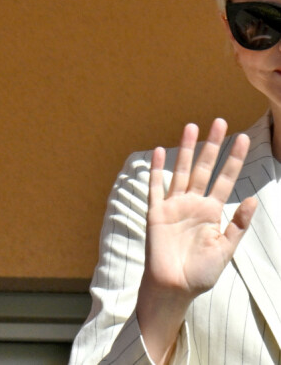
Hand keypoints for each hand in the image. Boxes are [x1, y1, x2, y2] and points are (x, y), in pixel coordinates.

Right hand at [136, 118, 256, 363]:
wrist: (174, 287)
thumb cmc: (201, 272)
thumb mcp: (226, 249)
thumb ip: (238, 224)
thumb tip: (253, 199)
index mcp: (211, 211)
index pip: (225, 179)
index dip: (234, 159)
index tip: (243, 138)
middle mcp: (193, 203)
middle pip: (204, 167)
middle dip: (212, 145)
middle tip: (219, 122)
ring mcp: (174, 205)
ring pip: (181, 170)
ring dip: (186, 149)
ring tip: (191, 126)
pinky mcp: (156, 211)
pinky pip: (156, 186)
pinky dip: (157, 169)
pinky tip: (161, 151)